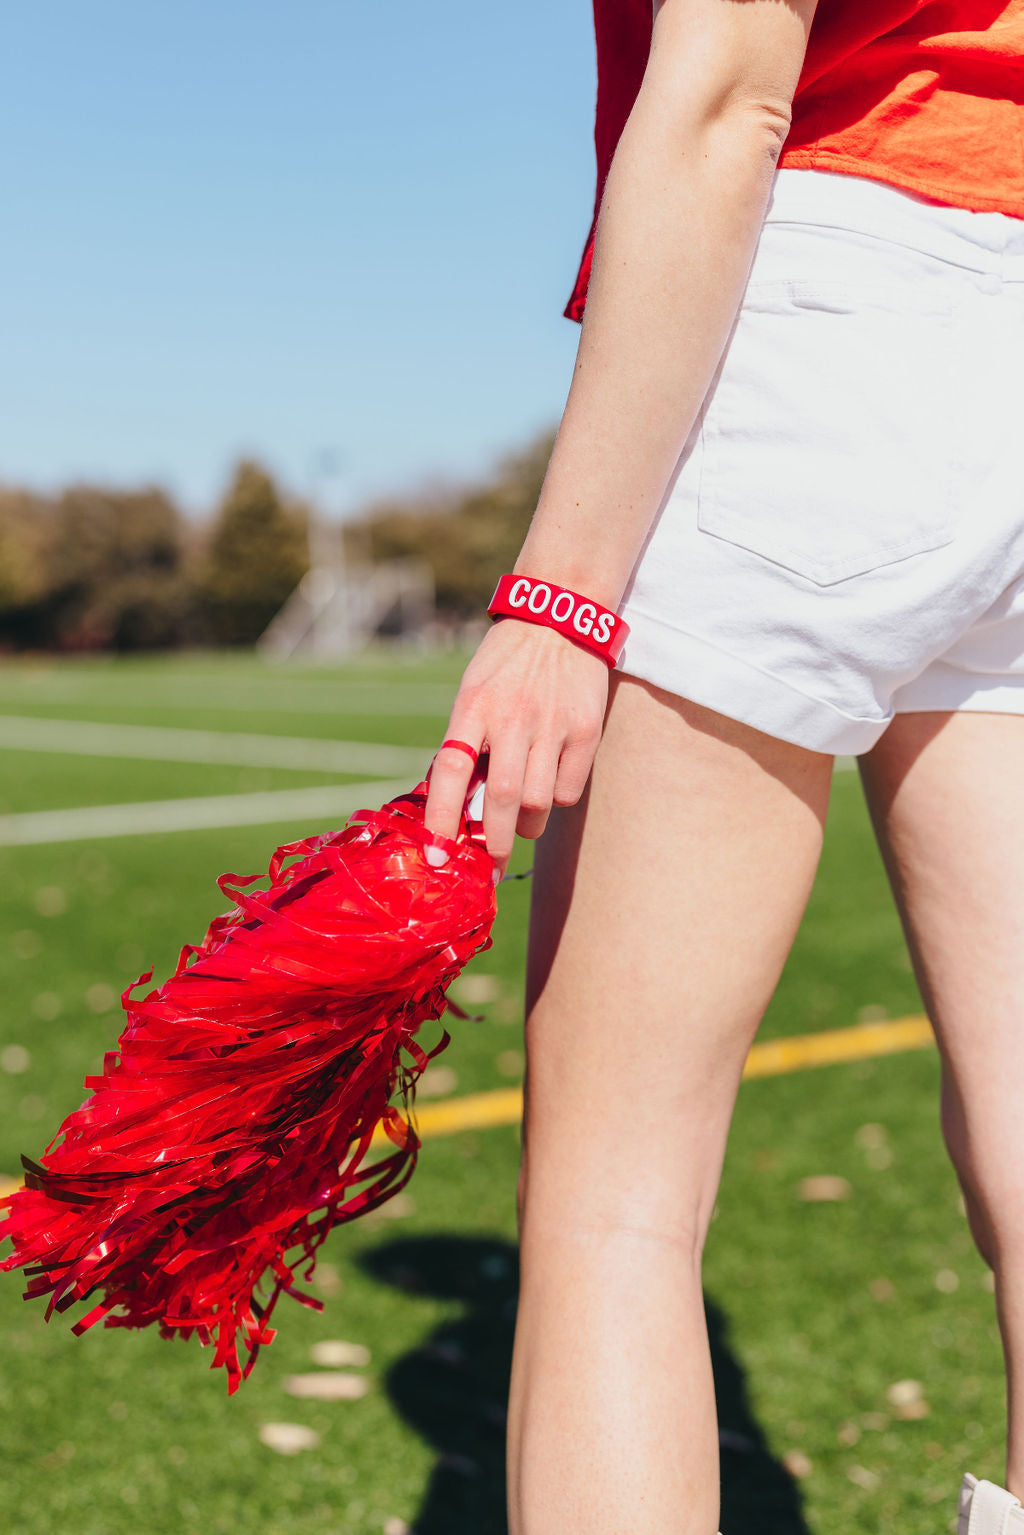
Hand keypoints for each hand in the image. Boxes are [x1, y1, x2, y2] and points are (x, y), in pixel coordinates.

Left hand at [423, 618, 609, 877]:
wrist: (559, 618)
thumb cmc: (505, 666)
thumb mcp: (472, 693)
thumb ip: (464, 743)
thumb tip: (454, 805)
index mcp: (473, 707)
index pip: (450, 772)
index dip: (441, 819)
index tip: (436, 856)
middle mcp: (512, 717)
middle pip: (499, 799)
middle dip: (491, 843)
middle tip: (488, 863)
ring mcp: (552, 724)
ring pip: (537, 803)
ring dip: (524, 825)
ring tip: (519, 821)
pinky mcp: (586, 731)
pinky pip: (568, 789)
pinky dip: (555, 800)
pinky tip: (548, 786)